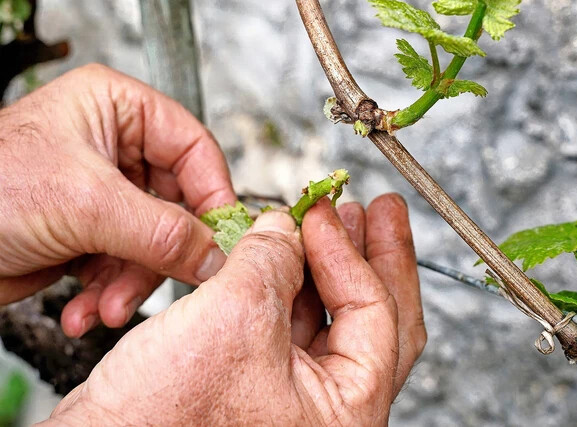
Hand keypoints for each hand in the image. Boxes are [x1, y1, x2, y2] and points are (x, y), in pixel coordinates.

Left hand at [0, 64, 235, 336]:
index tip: (221, 240)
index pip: (194, 148)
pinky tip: (87, 309)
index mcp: (116, 108)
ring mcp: (101, 191)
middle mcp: (114, 146)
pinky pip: (124, 263)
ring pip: (153, 241)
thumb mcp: (85, 204)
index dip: (212, 195)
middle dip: (160, 254)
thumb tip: (216, 254)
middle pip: (176, 203)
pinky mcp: (87, 231)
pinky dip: (108, 292)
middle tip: (163, 283)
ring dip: (130, 283)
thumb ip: (163, 231)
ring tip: (107, 307)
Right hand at [46, 196, 425, 424]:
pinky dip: (285, 286)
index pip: (375, 311)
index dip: (351, 251)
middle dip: (370, 256)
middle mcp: (326, 411)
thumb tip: (288, 226)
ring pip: (327, 319)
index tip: (328, 211)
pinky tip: (279, 252)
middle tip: (376, 211)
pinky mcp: (253, 387)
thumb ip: (271, 260)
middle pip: (370, 317)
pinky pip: (286, 328)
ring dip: (324, 264)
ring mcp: (291, 400)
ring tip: (326, 221)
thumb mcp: (233, 318)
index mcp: (347, 410)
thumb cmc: (159, 422)